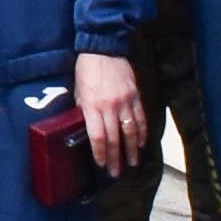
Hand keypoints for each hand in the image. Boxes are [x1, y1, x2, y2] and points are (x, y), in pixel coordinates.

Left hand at [75, 51, 147, 166]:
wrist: (103, 47)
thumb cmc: (87, 69)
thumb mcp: (78, 90)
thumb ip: (84, 110)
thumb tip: (86, 127)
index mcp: (92, 106)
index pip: (97, 136)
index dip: (101, 153)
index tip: (102, 164)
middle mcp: (109, 107)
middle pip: (114, 138)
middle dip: (116, 158)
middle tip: (117, 173)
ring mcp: (125, 101)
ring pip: (130, 131)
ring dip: (132, 149)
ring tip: (132, 163)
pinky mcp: (135, 96)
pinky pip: (140, 118)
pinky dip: (141, 132)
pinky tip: (141, 143)